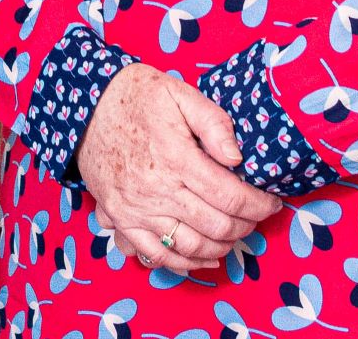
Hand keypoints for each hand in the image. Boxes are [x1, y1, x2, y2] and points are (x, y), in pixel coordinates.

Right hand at [77, 66, 279, 274]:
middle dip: (246, 226)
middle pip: (216, 226)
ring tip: (235, 234)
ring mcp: (137, 208)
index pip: (231, 196)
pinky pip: (157, 254)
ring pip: (191, 246)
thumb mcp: (180, 94)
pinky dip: (185, 263)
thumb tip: (237, 158)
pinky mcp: (121, 217)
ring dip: (221, 247)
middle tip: (256, 216)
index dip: (259, 205)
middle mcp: (157, 189)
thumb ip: (214, 123)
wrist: (86, 105)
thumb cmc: (137, 96)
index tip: (271, 201)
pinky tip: (205, 256)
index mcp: (176, 157)